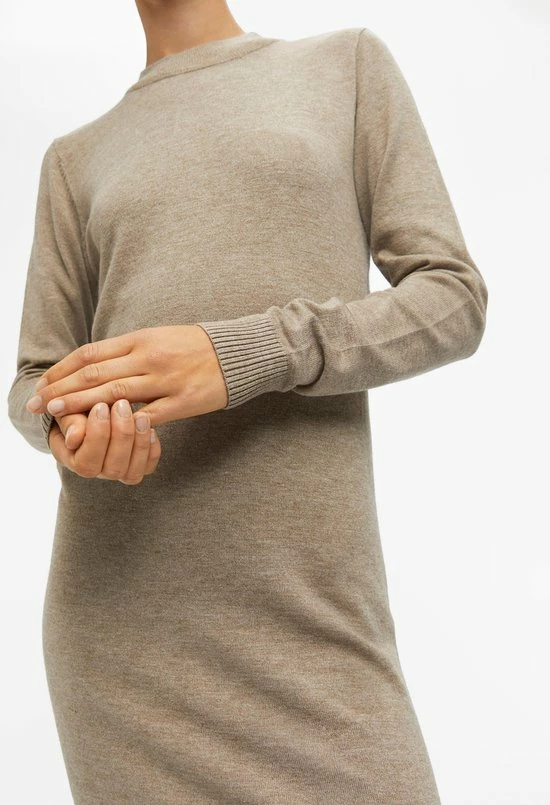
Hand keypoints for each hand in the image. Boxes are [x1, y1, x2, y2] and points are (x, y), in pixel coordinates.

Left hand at [26, 325, 228, 428]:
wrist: (238, 352)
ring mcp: (166, 380)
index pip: (91, 354)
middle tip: (37, 404)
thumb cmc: (195, 345)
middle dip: (61, 390)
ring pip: (115, 395)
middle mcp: (148, 357)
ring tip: (57, 414)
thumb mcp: (157, 337)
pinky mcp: (183, 402)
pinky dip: (126, 424)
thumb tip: (94, 364)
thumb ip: (127, 350)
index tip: (43, 383)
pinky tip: (105, 432)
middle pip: (95, 374)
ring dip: (81, 406)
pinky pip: (150, 415)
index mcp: (139, 339)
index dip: (63, 370)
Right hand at [48, 400, 160, 483]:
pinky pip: (148, 467)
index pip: (86, 462)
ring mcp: (119, 471)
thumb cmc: (76, 408)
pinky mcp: (138, 466)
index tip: (101, 406)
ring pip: (132, 472)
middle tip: (122, 405)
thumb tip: (74, 438)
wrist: (93, 407)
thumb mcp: (67, 410)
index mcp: (74, 460)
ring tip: (141, 415)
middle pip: (113, 468)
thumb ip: (69, 422)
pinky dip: (152, 450)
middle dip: (121, 435)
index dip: (96, 435)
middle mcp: (97, 472)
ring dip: (139, 443)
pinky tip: (151, 429)